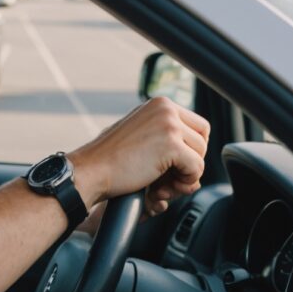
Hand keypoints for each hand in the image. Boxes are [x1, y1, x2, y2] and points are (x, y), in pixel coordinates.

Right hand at [68, 97, 209, 213]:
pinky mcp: (171, 145)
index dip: (190, 150)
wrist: (90, 171)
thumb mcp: (140, 136)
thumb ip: (165, 138)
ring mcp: (169, 125)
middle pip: (202, 140)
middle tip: (166, 180)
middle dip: (190, 163)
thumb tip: (199, 161)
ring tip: (159, 186)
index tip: (170, 165)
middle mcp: (166, 109)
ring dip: (185, 176)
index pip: (197, 126)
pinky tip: (160, 188)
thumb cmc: (109, 160)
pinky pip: (197, 169)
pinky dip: (184, 182)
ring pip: (201, 155)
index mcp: (159, 103)